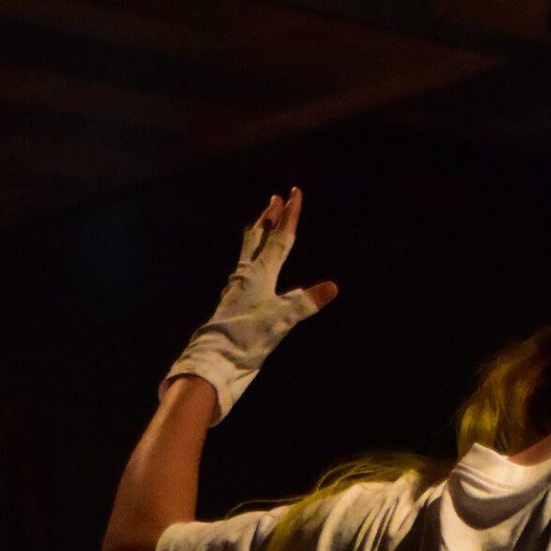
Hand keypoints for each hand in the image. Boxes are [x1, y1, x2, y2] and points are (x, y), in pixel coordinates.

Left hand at [160, 188, 337, 419]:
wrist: (217, 357)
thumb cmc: (247, 337)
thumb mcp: (282, 320)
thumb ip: (306, 302)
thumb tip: (333, 287)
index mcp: (259, 272)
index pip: (279, 237)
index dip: (289, 215)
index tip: (294, 193)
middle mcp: (247, 274)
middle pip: (259, 237)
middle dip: (269, 217)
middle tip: (274, 198)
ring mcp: (238, 286)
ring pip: (249, 251)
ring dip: (257, 235)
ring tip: (259, 224)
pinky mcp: (234, 299)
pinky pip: (245, 270)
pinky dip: (252, 259)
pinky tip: (253, 269)